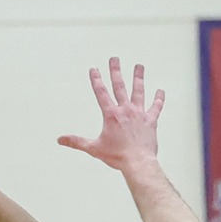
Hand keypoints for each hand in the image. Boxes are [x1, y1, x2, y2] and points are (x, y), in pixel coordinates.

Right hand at [58, 57, 165, 172]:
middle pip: (120, 86)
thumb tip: (60, 140)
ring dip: (138, 78)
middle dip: (116, 71)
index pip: (101, 93)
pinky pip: (156, 107)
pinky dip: (158, 99)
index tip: (94, 69)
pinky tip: (160, 90)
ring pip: (139, 91)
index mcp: (111, 115)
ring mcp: (139, 114)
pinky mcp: (150, 121)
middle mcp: (125, 110)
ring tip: (139, 66)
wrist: (138, 162)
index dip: (96, 80)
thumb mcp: (94, 148)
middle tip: (114, 58)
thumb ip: (77, 142)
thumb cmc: (117, 156)